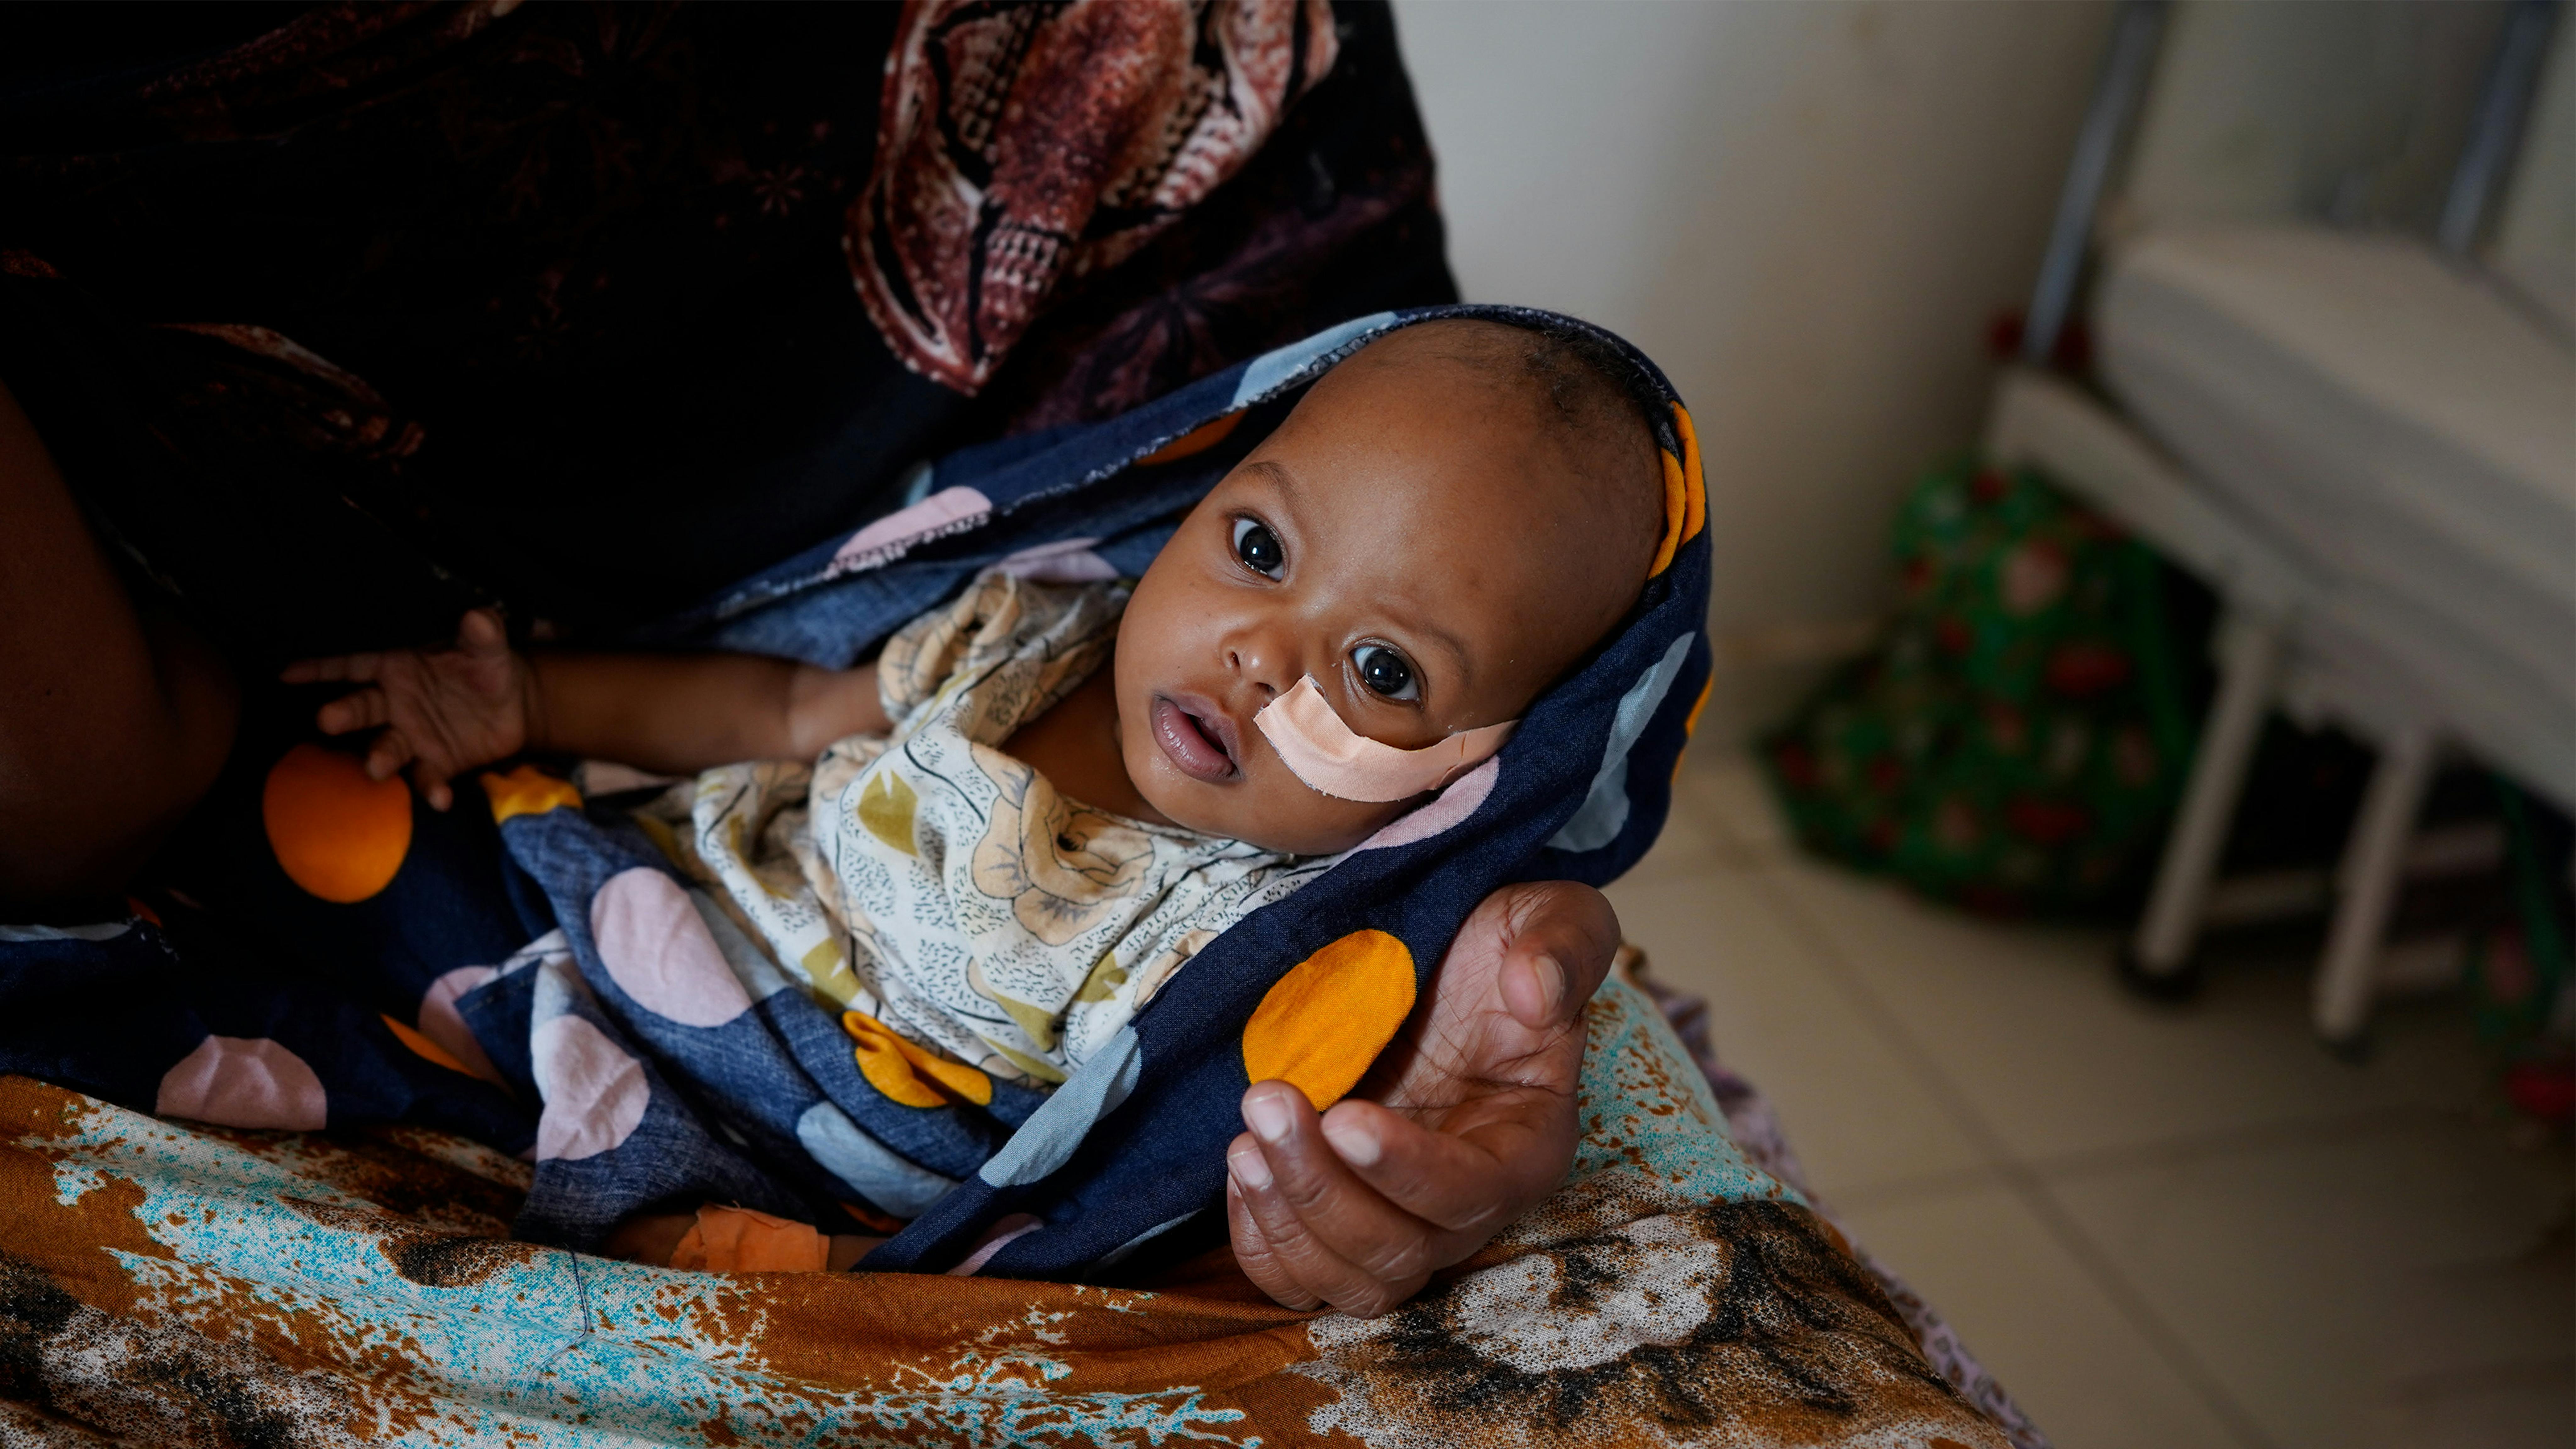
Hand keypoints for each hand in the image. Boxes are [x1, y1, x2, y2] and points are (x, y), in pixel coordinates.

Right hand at [281, 609, 531, 810]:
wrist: (516, 706)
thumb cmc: (488, 668)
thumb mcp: (488, 648)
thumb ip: (481, 634)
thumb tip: (479, 617)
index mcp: (397, 669)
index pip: (352, 667)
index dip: (320, 669)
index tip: (286, 673)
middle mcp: (395, 705)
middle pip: (361, 708)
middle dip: (343, 714)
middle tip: (327, 719)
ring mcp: (412, 737)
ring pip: (387, 747)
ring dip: (380, 757)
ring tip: (375, 767)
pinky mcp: (436, 764)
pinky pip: (428, 778)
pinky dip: (432, 789)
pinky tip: (440, 798)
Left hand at [1225, 879, 1617, 1316]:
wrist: (1431, 959)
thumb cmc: (1495, 944)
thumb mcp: (1546, 917)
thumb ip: (1561, 945)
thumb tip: (1535, 992)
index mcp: (1526, 1144)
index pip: (1471, 1193)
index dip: (1407, 1170)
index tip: (1344, 1116)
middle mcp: (1466, 1202)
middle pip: (1400, 1251)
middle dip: (1323, 1189)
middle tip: (1268, 1100)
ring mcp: (1401, 1218)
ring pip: (1350, 1279)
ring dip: (1287, 1219)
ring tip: (1244, 1140)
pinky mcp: (1344, 1218)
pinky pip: (1300, 1276)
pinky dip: (1262, 1241)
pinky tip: (1242, 1168)